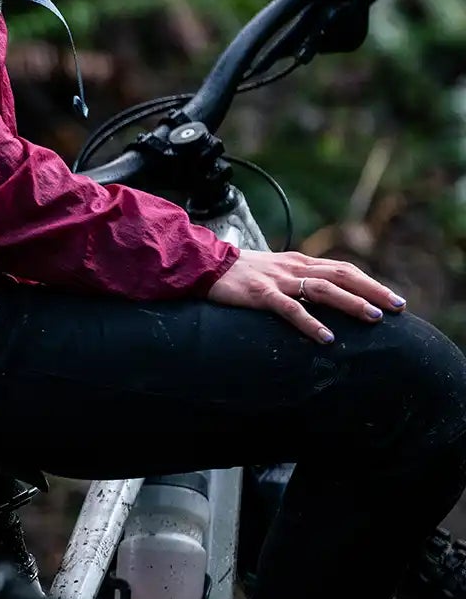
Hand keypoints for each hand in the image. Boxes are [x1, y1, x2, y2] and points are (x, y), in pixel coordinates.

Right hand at [207, 249, 406, 343]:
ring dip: (351, 303)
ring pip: (323, 288)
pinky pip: (290, 308)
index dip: (371, 282)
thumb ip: (298, 279)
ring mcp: (277, 279)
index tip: (393, 299)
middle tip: (397, 308)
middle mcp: (293, 267)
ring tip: (373, 318)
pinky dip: (310, 322)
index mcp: (298, 261)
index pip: (343, 268)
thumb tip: (324, 296)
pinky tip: (326, 337)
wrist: (202, 264)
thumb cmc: (238, 272)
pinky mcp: (259, 293)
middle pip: (342, 275)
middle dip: (373, 291)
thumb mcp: (274, 271)